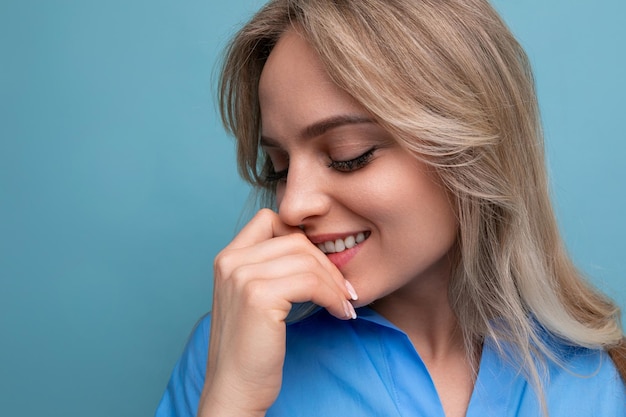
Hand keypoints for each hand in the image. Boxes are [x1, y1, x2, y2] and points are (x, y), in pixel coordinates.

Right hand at [197, 209, 356, 415]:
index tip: (321, 267)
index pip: (270, 219)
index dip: (301, 237)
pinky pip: (311, 283)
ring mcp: (242, 277)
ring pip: (307, 260)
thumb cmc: (250, 348)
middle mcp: (230, 261)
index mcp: (227, 258)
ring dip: (335, 283)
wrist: (234, 389)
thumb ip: (271, 269)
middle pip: (295, 240)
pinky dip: (333, 296)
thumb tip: (315, 251)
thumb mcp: (253, 298)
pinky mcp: (258, 297)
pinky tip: (340, 312)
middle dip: (327, 264)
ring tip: (345, 304)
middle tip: (345, 290)